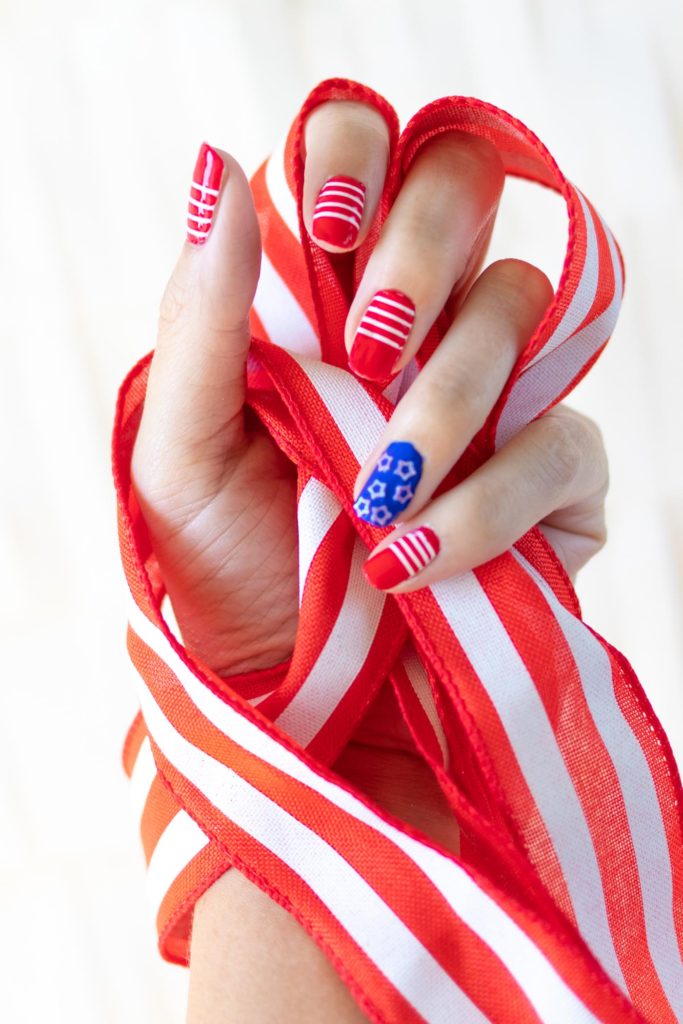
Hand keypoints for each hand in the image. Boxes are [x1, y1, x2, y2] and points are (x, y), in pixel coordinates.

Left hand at [131, 102, 607, 690]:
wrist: (295, 692)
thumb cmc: (227, 569)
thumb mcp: (184, 453)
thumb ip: (203, 317)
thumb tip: (215, 169)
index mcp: (318, 295)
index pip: (358, 154)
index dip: (358, 156)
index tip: (333, 225)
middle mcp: (413, 321)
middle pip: (463, 189)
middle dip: (423, 250)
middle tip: (369, 351)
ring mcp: (491, 391)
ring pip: (520, 307)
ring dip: (446, 403)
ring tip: (374, 500)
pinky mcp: (551, 477)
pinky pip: (563, 443)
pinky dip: (489, 503)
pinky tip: (418, 563)